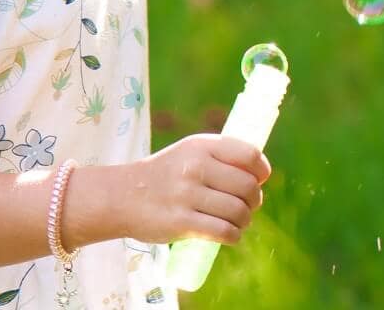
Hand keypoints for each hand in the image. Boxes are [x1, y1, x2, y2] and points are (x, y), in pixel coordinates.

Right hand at [119, 134, 271, 244]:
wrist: (121, 196)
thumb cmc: (165, 175)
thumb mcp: (189, 152)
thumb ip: (222, 156)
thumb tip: (260, 174)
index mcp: (202, 146)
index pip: (250, 155)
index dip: (262, 171)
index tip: (260, 180)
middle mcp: (196, 168)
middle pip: (248, 186)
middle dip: (255, 200)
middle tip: (248, 206)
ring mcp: (187, 195)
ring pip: (238, 211)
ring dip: (245, 220)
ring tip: (238, 222)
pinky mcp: (181, 223)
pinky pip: (224, 231)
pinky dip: (234, 236)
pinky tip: (230, 235)